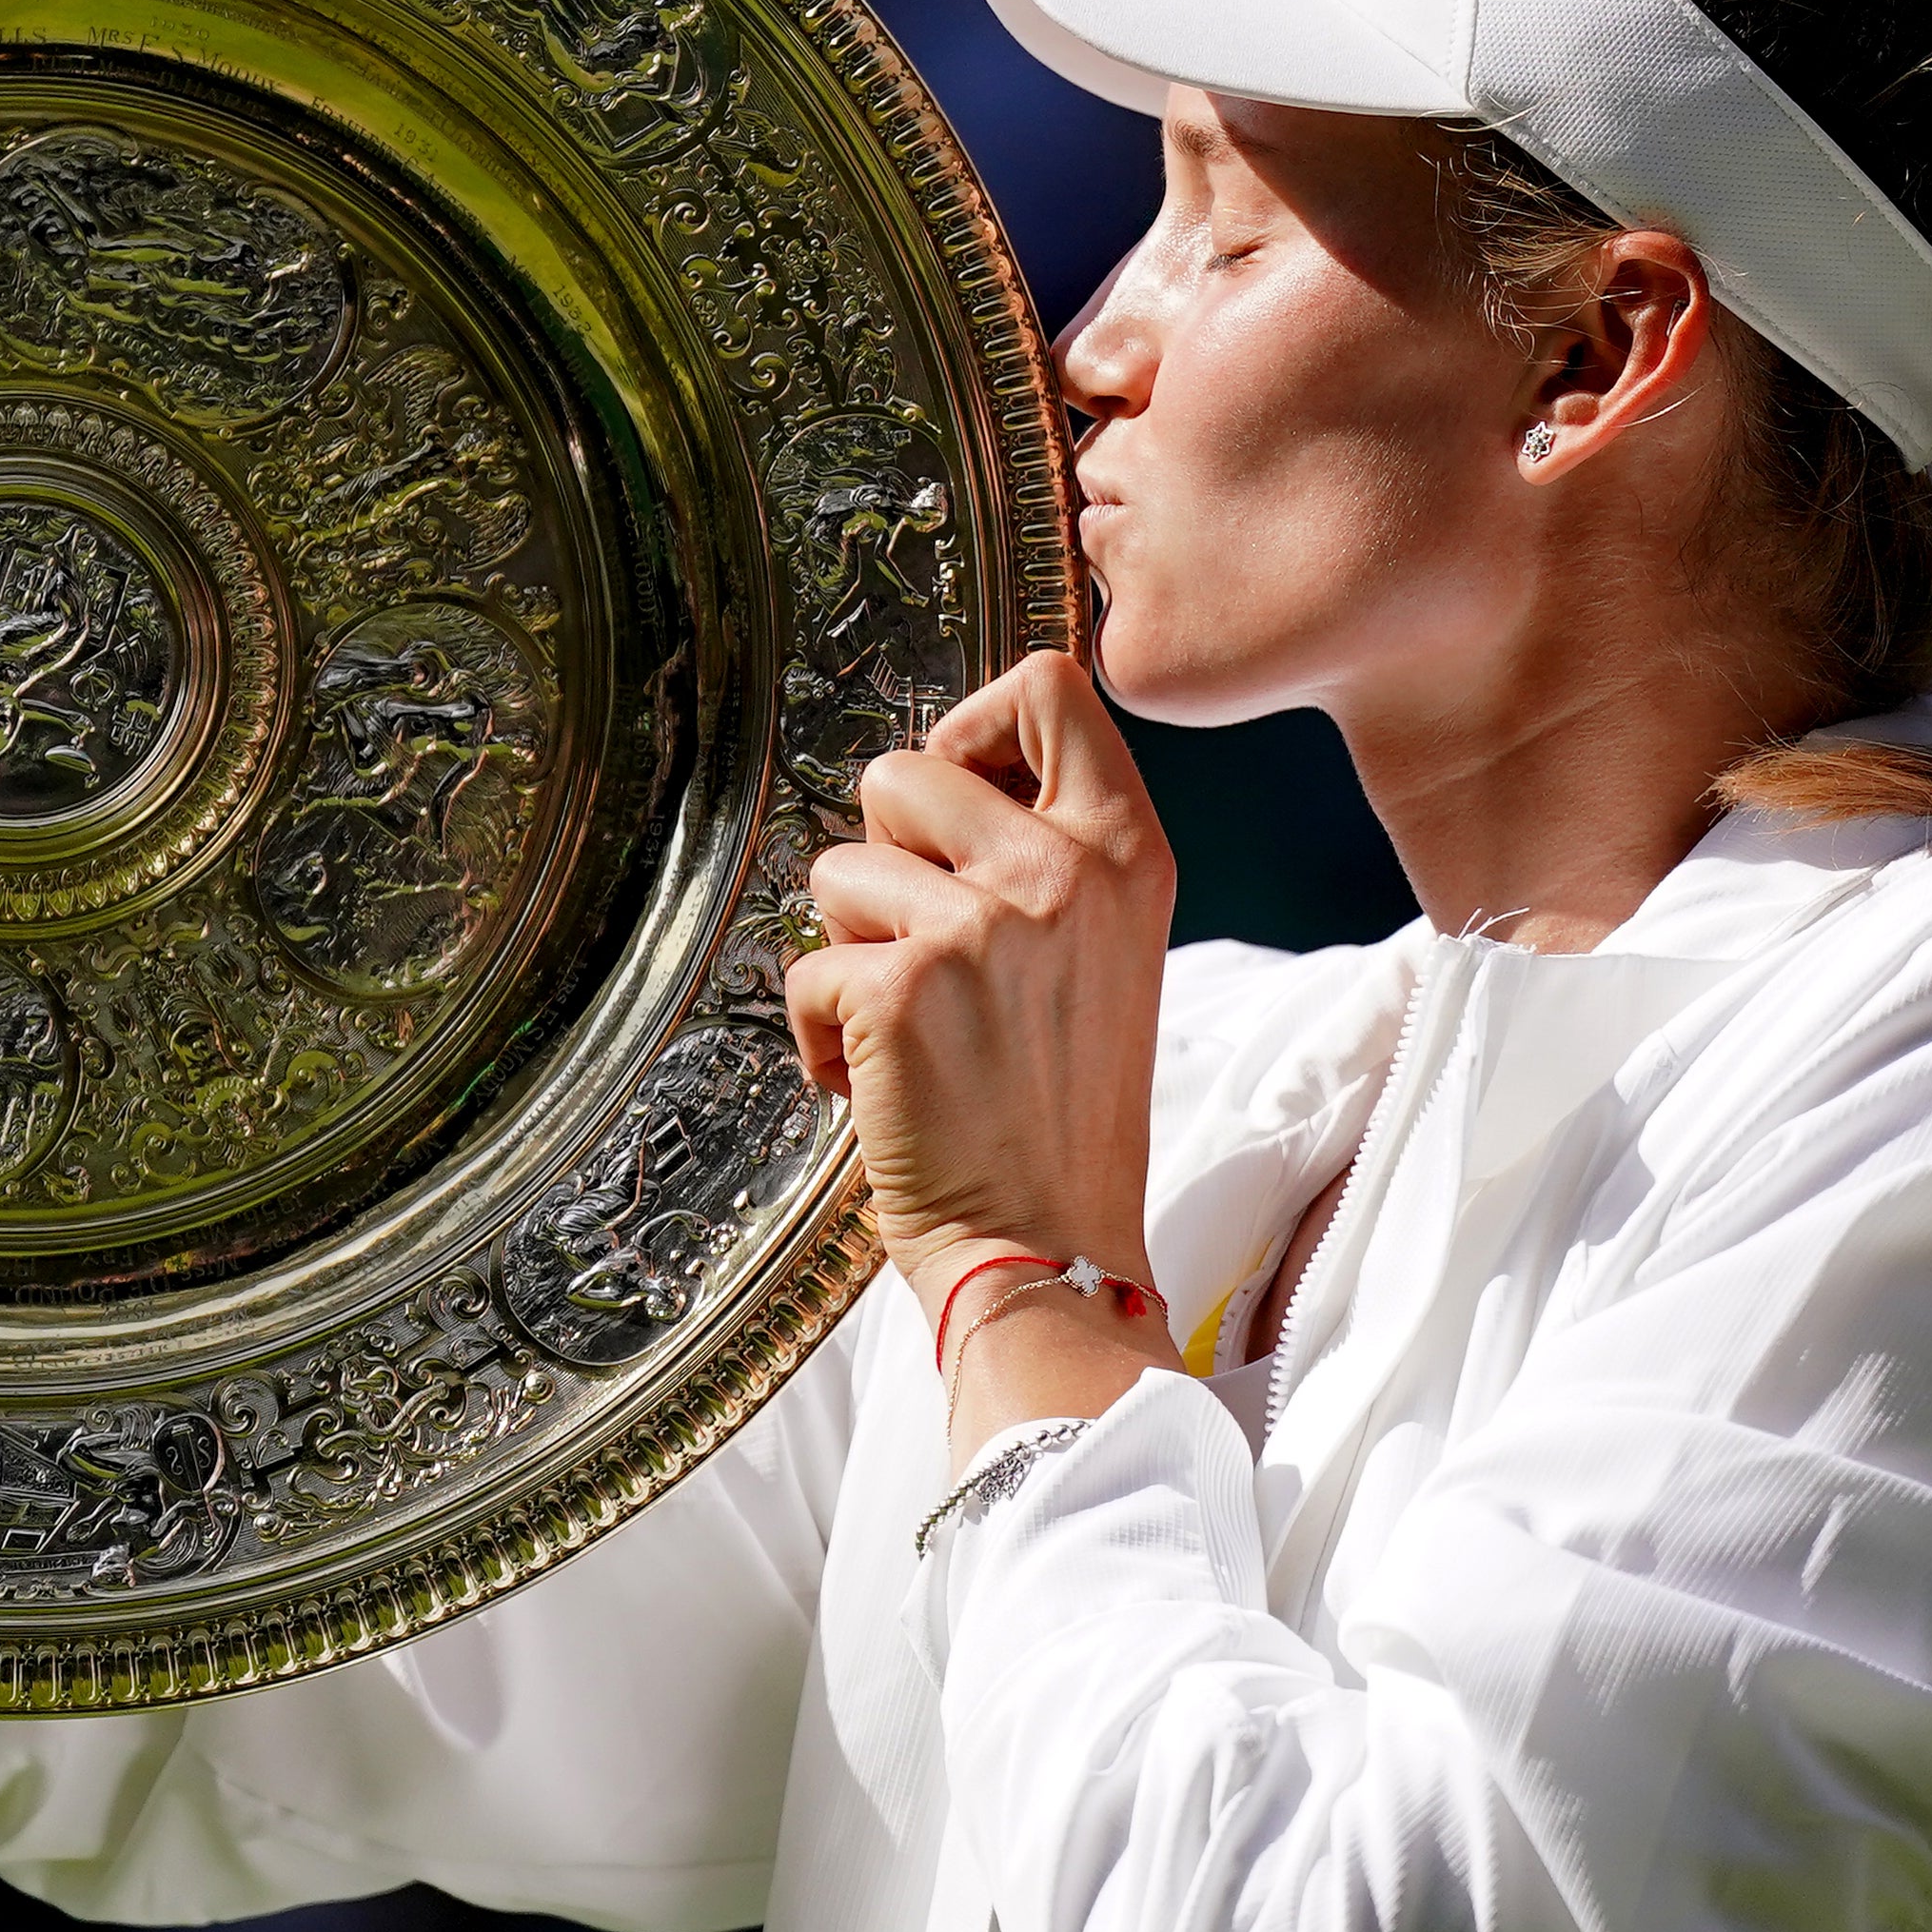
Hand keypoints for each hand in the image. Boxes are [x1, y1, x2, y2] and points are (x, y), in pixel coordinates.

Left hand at [785, 648, 1175, 1323]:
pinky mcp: (899, 987)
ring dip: (850, 955)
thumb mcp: (1105, 951)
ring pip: (838, 873)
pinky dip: (821, 1034)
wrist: (1047, 1245)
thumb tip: (942, 780)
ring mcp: (981, 926)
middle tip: (923, 952)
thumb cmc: (1060, 1112)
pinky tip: (881, 1084)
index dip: (972, 728)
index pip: (1050, 685)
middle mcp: (1061, 871)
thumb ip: (1047, 853)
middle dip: (882, 860)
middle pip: (905, 770)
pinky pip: (805, 967)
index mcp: (1126, 852)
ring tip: (912, 1031)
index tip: (956, 802)